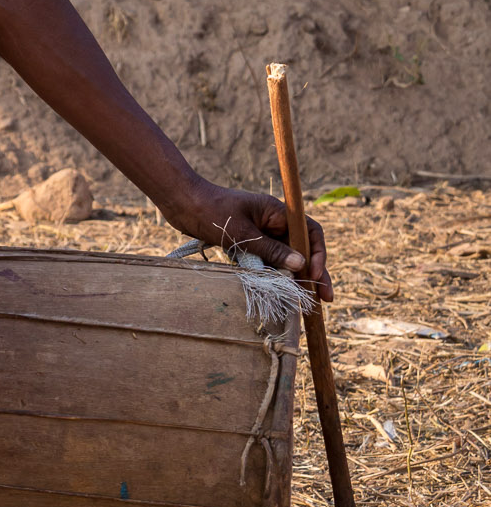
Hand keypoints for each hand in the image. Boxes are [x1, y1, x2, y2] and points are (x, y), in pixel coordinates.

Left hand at [162, 182, 331, 301]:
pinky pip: (268, 261)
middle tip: (325, 299)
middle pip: (301, 248)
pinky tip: (282, 293)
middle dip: (314, 272)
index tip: (313, 274)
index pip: (309, 231)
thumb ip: (270, 250)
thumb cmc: (210, 211)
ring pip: (286, 257)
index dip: (317, 254)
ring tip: (307, 303)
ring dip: (296, 278)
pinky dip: (276, 276)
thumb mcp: (241, 233)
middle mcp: (272, 222)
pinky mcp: (247, 243)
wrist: (180, 202)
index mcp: (276, 212)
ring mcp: (260, 233)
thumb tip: (300, 265)